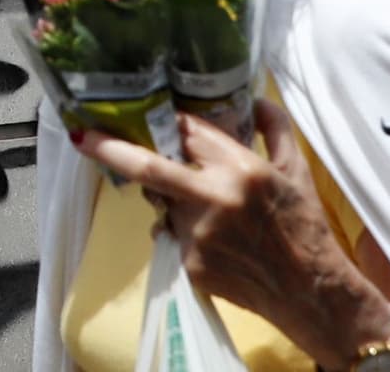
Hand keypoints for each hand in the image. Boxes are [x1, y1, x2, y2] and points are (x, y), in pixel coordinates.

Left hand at [74, 98, 389, 367]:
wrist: (309, 292)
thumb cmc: (304, 225)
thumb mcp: (296, 170)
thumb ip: (274, 128)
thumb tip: (255, 97)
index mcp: (241, 169)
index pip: (188, 132)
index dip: (166, 122)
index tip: (136, 112)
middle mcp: (214, 198)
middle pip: (148, 167)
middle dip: (108, 147)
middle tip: (79, 134)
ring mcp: (197, 233)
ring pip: (161, 202)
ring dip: (170, 198)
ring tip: (208, 211)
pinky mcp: (189, 262)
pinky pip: (170, 233)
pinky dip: (179, 229)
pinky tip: (213, 239)